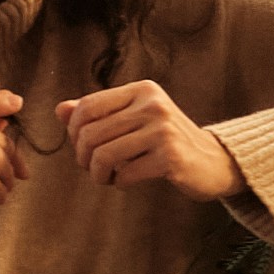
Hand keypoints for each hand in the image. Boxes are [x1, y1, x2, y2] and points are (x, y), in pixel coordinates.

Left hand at [60, 81, 241, 203]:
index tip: (82, 147)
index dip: (74, 131)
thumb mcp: (134, 119)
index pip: (87, 106)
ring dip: (98, 174)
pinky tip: (126, 181)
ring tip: (107, 177)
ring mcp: (163, 130)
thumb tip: (60, 110)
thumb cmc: (166, 140)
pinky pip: (125, 173)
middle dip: (84, 156)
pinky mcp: (171, 157)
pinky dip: (119, 182)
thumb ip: (99, 113)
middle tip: (92, 167)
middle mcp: (153, 105)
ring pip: (104, 155)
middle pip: (91, 133)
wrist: (213, 162)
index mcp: (142, 91)